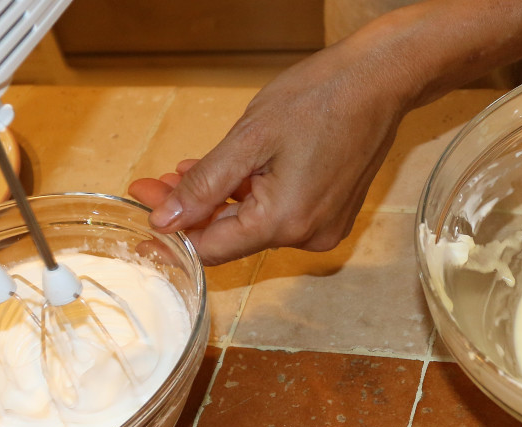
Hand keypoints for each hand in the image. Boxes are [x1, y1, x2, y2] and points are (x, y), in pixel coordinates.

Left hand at [128, 42, 411, 264]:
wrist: (378, 83)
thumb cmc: (319, 99)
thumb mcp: (249, 138)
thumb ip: (205, 185)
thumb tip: (167, 221)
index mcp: (284, 222)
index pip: (211, 248)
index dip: (171, 231)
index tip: (142, 209)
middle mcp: (307, 236)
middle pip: (232, 237)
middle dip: (191, 211)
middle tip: (155, 182)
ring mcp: (322, 227)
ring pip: (253, 226)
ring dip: (218, 202)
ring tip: (187, 171)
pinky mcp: (331, 214)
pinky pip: (278, 216)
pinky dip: (250, 198)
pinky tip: (229, 175)